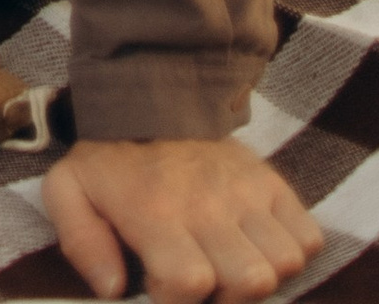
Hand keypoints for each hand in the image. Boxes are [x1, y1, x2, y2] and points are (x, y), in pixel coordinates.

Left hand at [45, 136, 321, 303]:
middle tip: (202, 278)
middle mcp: (209, 204)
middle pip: (250, 281)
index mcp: (157, 211)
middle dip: (227, 297)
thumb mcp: (69, 189)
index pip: (189, 282)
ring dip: (261, 275)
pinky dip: (292, 250)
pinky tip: (256, 245)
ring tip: (229, 263)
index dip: (176, 299)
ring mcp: (247, 192)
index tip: (161, 284)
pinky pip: (308, 238)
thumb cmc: (111, 157)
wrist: (150, 94)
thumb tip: (111, 290)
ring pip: (284, 263)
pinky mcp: (273, 183)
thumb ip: (81, 242)